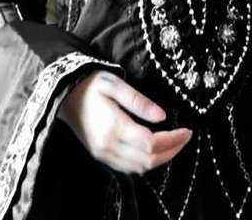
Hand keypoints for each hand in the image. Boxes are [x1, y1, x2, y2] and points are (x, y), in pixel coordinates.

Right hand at [57, 69, 192, 174]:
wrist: (64, 94)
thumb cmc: (91, 84)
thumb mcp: (115, 83)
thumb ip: (138, 101)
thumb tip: (163, 116)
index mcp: (113, 126)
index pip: (150, 142)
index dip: (172, 139)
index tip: (187, 130)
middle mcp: (108, 146)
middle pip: (147, 159)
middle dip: (171, 150)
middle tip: (186, 137)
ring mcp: (103, 153)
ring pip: (139, 167)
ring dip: (160, 159)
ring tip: (175, 143)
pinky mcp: (101, 155)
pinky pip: (128, 167)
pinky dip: (146, 162)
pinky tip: (155, 150)